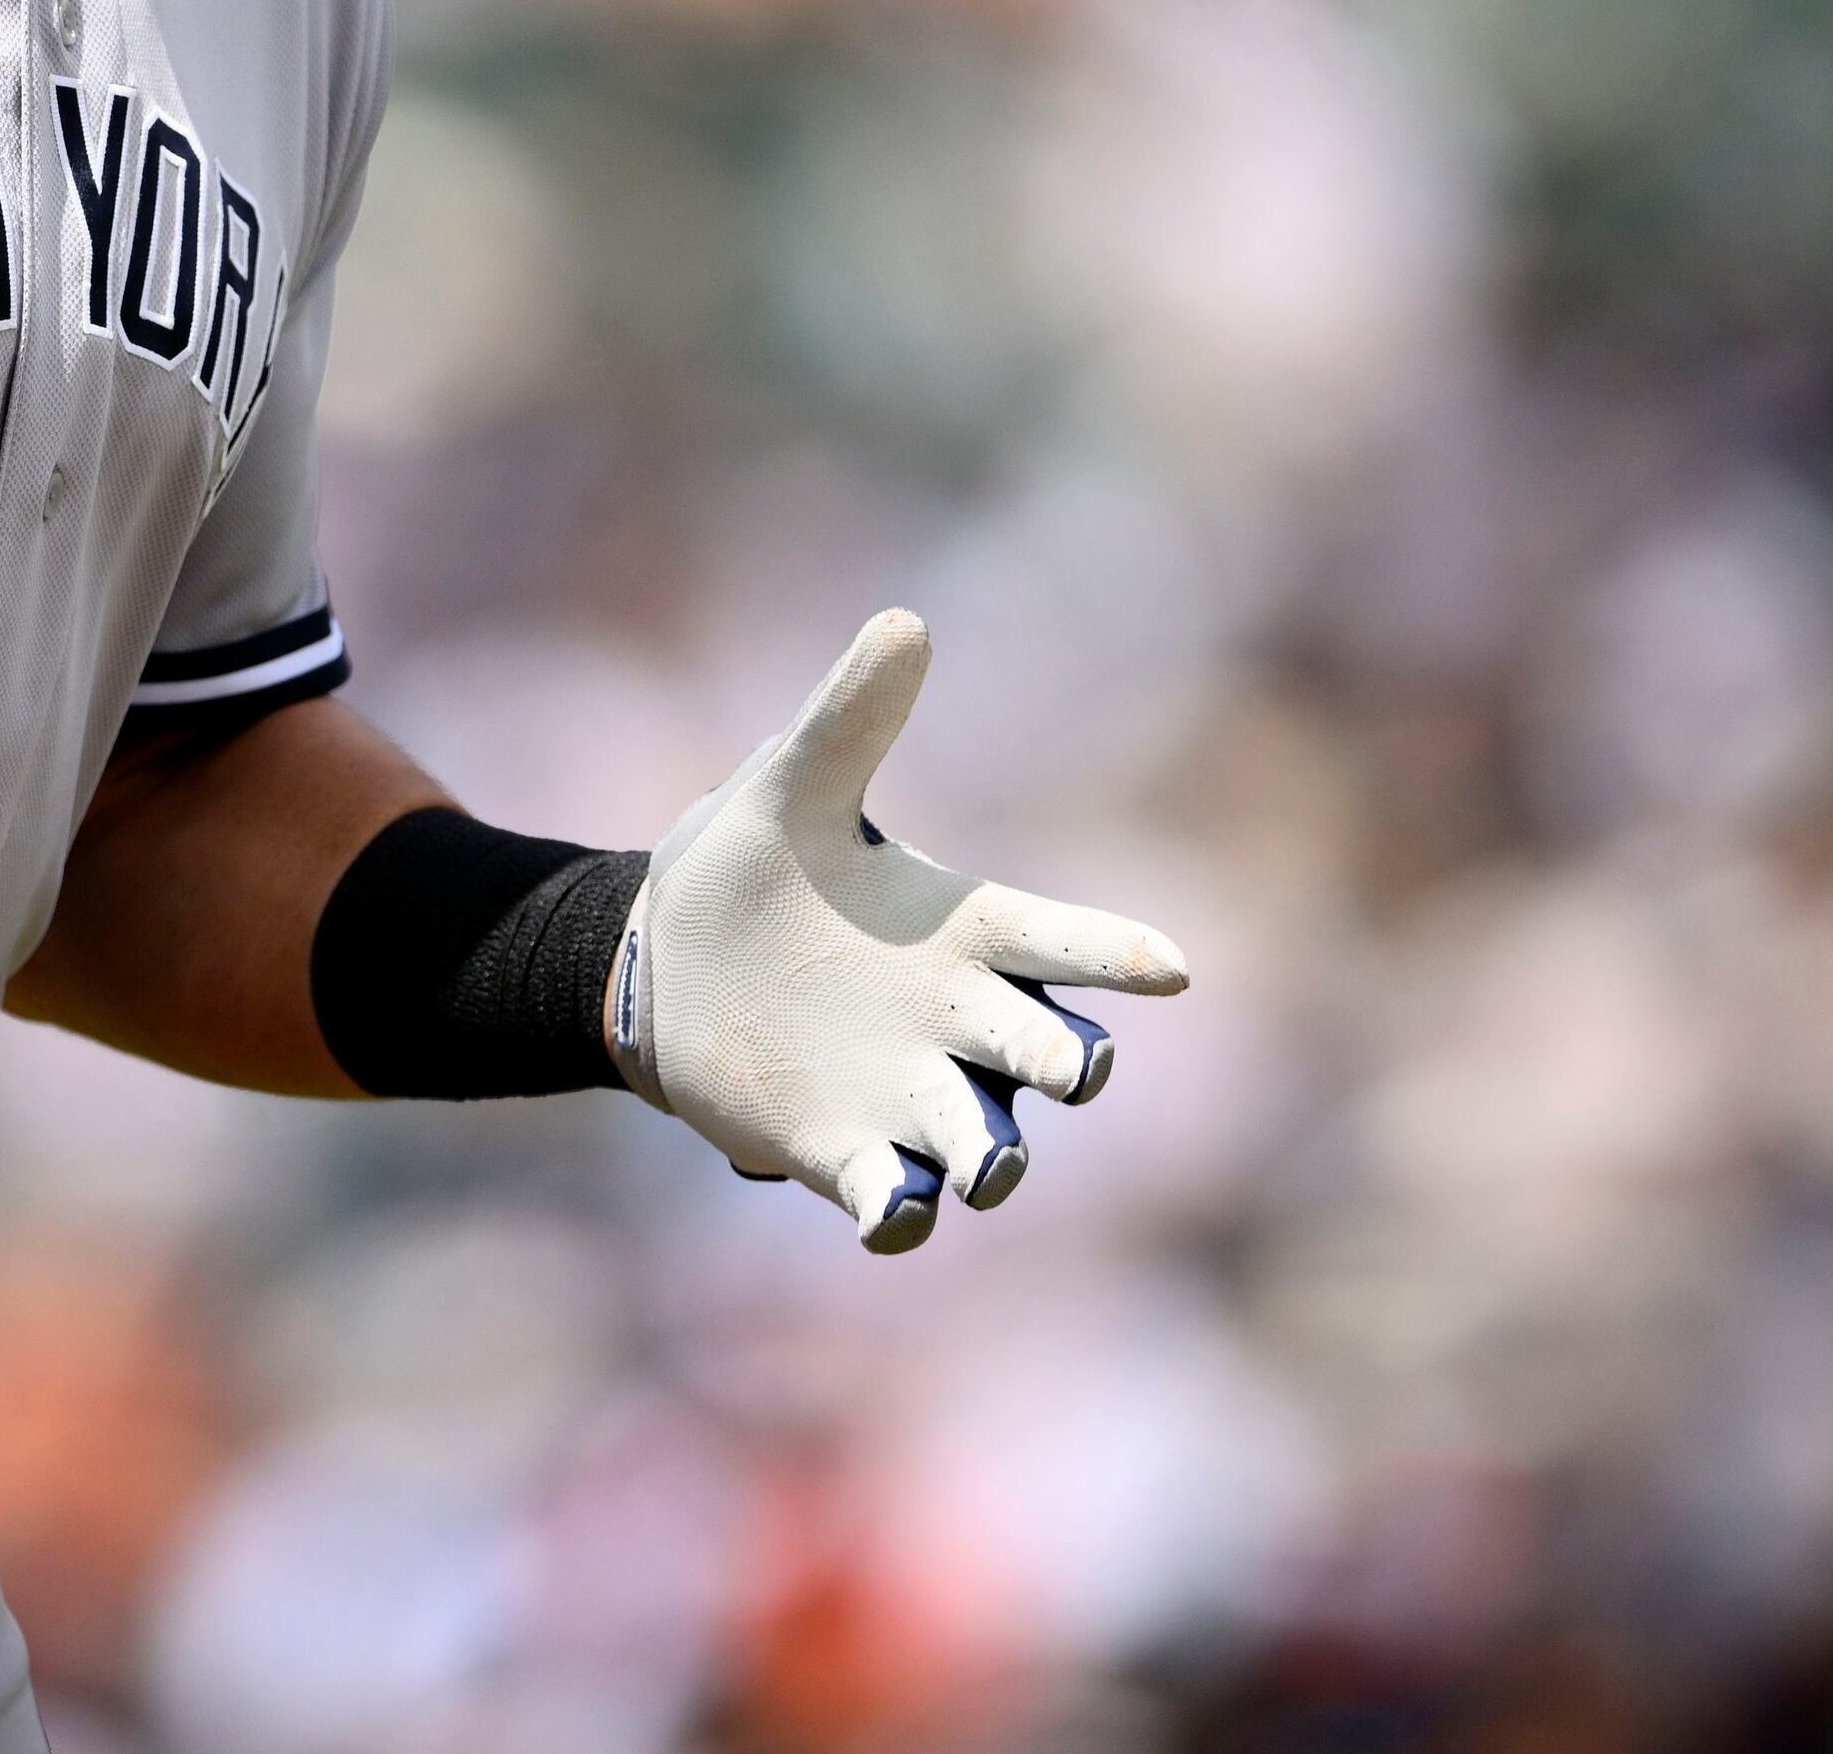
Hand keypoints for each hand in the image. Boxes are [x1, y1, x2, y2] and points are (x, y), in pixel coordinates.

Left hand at [611, 608, 1186, 1251]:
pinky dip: (898, 1212)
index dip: (1116, 955)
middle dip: (1064, 1065)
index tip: (1169, 964)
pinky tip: (887, 1210)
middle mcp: (957, 1022)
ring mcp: (908, 1095)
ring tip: (988, 1167)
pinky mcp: (845, 1151)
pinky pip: (893, 1198)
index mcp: (962, 929)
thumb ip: (848, 718)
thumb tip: (905, 622)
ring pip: (987, 1141)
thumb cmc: (750, 863)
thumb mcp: (788, 787)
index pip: (1063, 942)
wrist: (663, 959)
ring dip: (994, 1156)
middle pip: (1046, 1053)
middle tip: (1071, 1069)